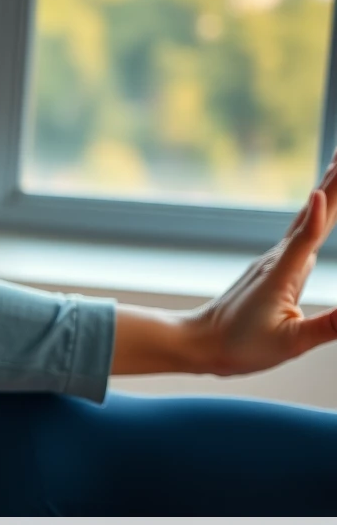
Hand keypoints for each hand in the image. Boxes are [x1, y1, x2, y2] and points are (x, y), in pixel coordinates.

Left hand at [187, 149, 336, 376]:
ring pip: (307, 220)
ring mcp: (276, 262)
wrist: (200, 344)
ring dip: (327, 191)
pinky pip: (301, 233)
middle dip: (334, 184)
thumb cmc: (240, 347)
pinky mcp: (274, 269)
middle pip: (313, 215)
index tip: (333, 177)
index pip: (310, 234)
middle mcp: (279, 260)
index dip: (323, 209)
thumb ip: (329, 326)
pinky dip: (315, 213)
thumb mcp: (290, 343)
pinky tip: (319, 207)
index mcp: (283, 274)